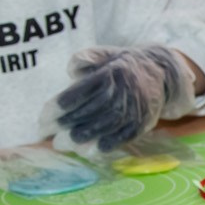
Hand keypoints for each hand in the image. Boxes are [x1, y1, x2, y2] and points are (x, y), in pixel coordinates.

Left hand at [44, 45, 196, 153]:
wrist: (161, 73)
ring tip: (61, 144)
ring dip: (81, 138)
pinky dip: (104, 146)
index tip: (43, 116)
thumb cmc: (123, 64)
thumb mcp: (105, 53)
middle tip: (45, 134)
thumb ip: (86, 58)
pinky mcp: (142, 123)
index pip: (80, 92)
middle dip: (65, 124)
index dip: (59, 106)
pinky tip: (87, 151)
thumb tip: (71, 72)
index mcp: (111, 72)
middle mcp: (123, 92)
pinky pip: (122, 138)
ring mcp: (134, 109)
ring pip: (104, 127)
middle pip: (90, 111)